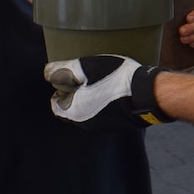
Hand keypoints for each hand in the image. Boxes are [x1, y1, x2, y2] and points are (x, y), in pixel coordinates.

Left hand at [44, 55, 173, 129]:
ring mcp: (103, 125)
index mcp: (74, 112)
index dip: (59, 88)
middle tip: (84, 76)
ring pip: (88, 110)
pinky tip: (113, 87)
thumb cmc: (115, 80)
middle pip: (72, 108)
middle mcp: (86, 123)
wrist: (146, 95)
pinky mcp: (117, 123)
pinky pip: (103, 111)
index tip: (68, 76)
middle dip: (74, 93)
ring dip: (89, 97)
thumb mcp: (87, 67)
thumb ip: (64, 70)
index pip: (56, 104)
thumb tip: (47, 73)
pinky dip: (103, 101)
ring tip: (99, 79)